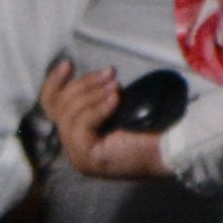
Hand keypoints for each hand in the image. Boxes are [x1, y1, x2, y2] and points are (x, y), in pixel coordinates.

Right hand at [42, 59, 174, 182]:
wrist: (172, 149)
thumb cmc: (150, 128)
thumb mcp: (116, 108)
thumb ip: (96, 99)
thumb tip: (95, 78)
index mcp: (78, 136)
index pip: (51, 108)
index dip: (55, 83)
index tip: (69, 64)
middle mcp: (73, 149)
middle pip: (60, 107)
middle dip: (85, 84)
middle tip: (111, 73)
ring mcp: (78, 157)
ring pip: (70, 114)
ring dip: (93, 94)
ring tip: (116, 86)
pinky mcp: (87, 158)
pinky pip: (82, 125)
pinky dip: (98, 108)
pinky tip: (115, 100)